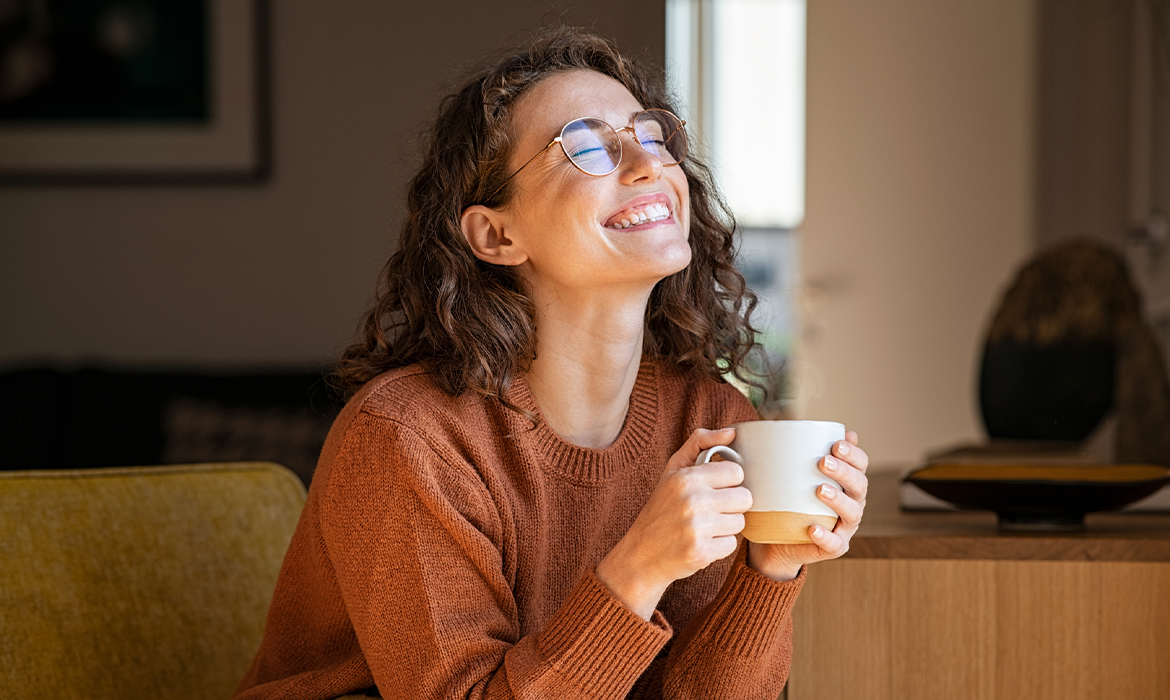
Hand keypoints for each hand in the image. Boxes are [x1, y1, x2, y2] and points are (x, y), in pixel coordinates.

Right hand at [595, 427, 752, 618]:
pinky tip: (701, 543)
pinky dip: (719, 546)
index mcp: (686, 478)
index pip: (736, 472)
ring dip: (726, 527)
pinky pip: (731, 545)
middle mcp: (692, 500)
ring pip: (740, 522)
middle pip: (744, 498)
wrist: (640, 555)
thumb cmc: (661, 509)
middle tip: (711, 510)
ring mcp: (696, 528)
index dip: (729, 482)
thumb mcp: (673, 471)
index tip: (714, 489)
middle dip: (731, 506)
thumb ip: (700, 443)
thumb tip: (732, 432)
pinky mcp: (701, 553)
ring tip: (704, 527)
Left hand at [747, 431, 868, 580]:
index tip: (836, 443)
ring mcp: (845, 527)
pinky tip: (813, 528)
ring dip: (839, 500)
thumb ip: (790, 454)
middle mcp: (852, 503)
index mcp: (846, 482)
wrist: (777, 540)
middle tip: (823, 462)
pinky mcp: (834, 547)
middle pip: (859, 485)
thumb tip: (780, 427)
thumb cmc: (786, 501)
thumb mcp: (788, 476)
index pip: (860, 464)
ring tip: (820, 490)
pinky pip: (834, 544)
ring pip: (852, 513)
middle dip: (844, 471)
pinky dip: (826, 536)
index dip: (854, 454)